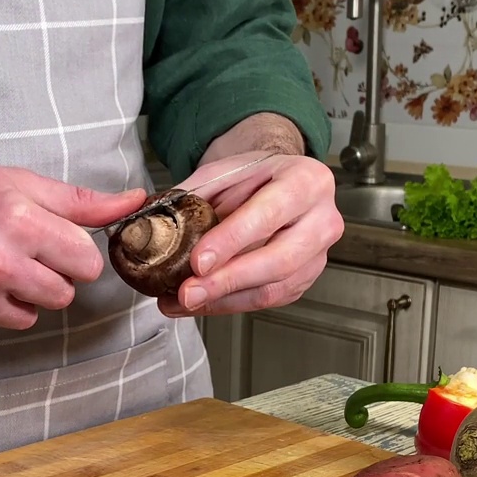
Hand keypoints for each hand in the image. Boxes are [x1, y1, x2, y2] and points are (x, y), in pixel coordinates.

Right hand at [0, 161, 146, 340]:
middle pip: (62, 297)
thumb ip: (78, 201)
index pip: (86, 264)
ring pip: (26, 318)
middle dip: (45, 279)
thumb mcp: (14, 183)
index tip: (49, 247)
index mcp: (18, 221)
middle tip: (12, 257)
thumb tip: (135, 202)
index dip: (71, 257)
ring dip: (11, 298)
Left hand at [157, 151, 341, 317]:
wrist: (283, 184)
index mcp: (306, 181)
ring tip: (184, 301)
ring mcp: (319, 255)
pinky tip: (202, 303)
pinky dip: (231, 305)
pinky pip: (269, 300)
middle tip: (188, 292)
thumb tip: (153, 224)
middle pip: (278, 260)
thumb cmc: (257, 177)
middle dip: (227, 281)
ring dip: (225, 300)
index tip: (199, 261)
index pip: (269, 214)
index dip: (232, 241)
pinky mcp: (305, 279)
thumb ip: (194, 195)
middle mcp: (322, 220)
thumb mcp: (226, 171)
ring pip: (274, 289)